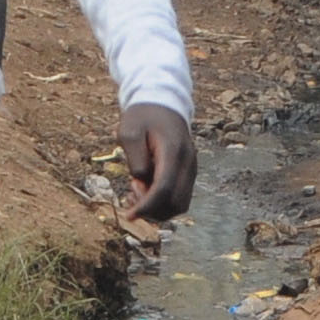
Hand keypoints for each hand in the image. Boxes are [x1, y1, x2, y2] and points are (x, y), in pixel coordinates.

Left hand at [117, 102, 197, 221]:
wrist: (163, 104)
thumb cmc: (142, 117)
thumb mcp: (128, 132)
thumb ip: (135, 159)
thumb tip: (142, 182)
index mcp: (173, 152)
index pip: (164, 189)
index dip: (146, 207)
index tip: (128, 216)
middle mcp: (188, 163)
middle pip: (175, 203)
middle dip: (151, 209)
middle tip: (132, 191)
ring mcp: (191, 169)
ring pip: (179, 205)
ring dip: (157, 208)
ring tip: (137, 189)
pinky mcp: (188, 173)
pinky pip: (179, 198)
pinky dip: (162, 203)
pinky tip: (145, 190)